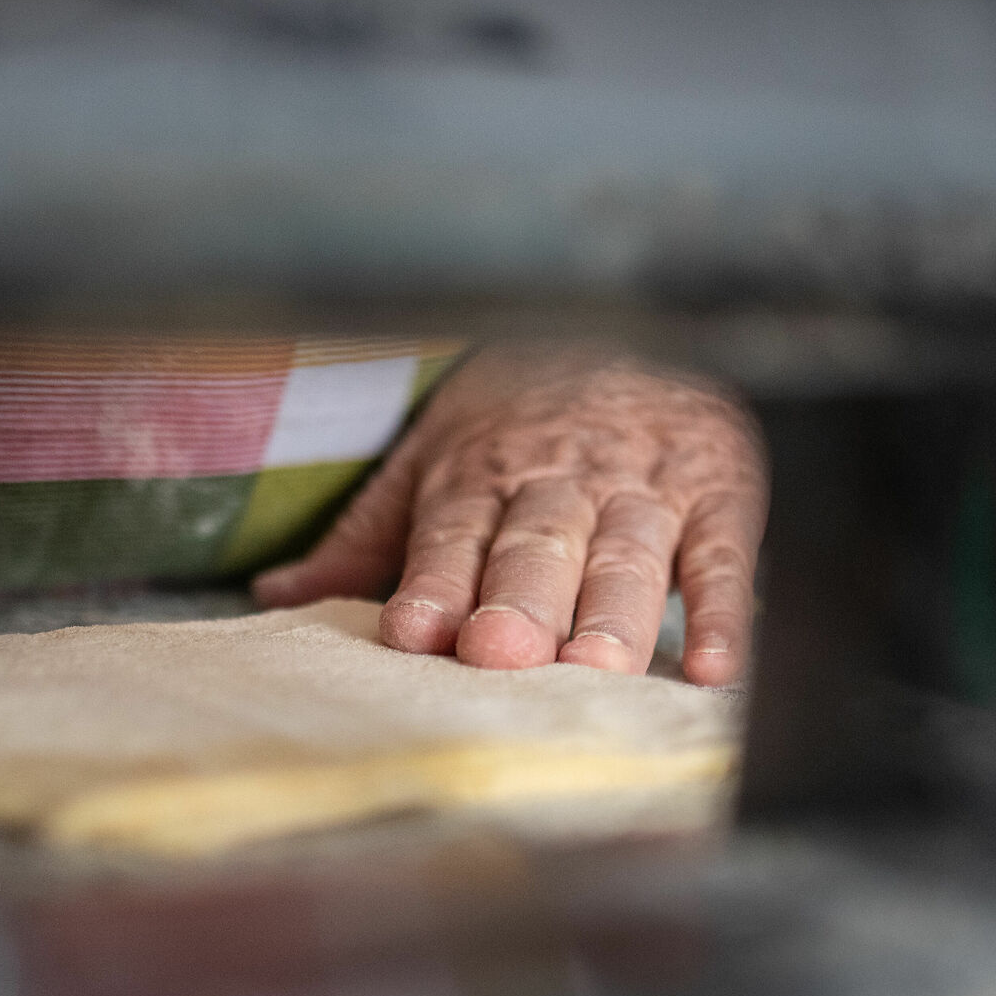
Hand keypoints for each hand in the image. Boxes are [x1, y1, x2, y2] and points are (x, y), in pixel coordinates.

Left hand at [251, 343, 765, 685]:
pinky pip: (723, 559)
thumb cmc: (519, 422)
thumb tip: (273, 593)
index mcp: (481, 475)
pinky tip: (716, 668)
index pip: (453, 534)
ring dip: (613, 611)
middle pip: (538, 545)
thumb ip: (367, 539)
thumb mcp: (433, 462)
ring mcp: (644, 490)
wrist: (632, 328)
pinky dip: (723, 612)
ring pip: (627, 554)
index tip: (416, 632)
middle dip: (520, 598)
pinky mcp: (717, 497)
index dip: (435, 582)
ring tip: (600, 667)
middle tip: (502, 651)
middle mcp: (562, 481)